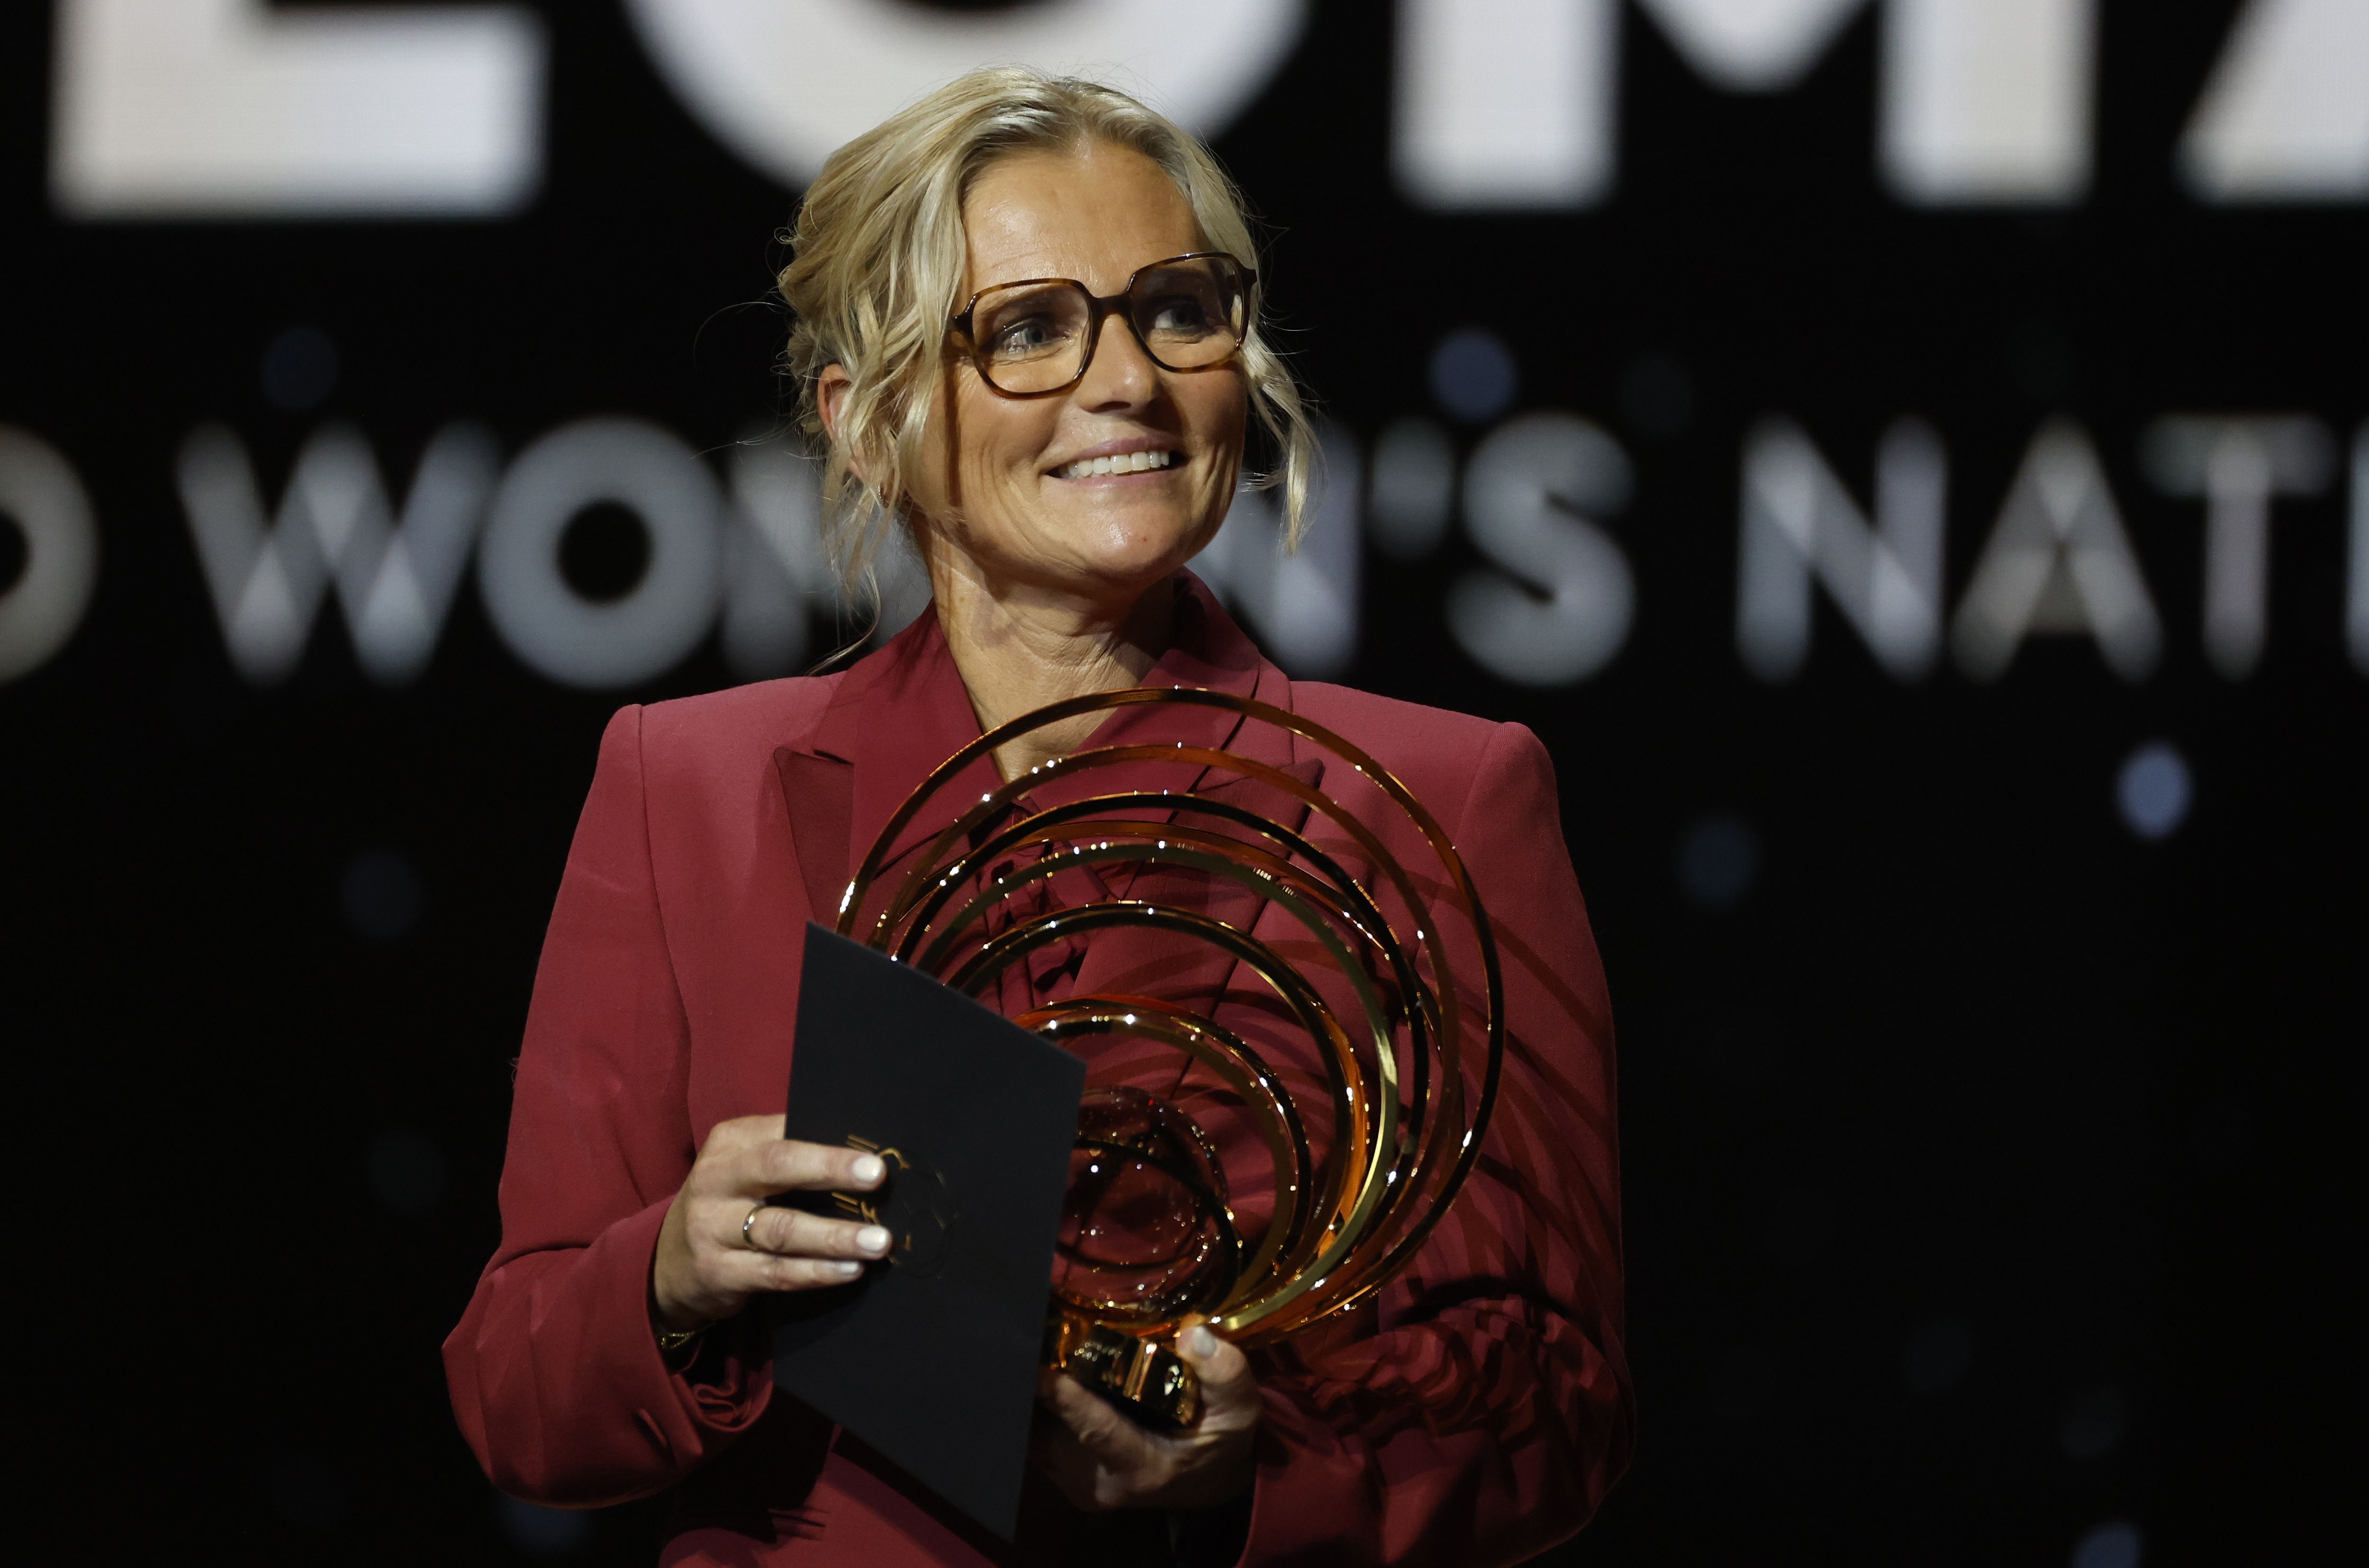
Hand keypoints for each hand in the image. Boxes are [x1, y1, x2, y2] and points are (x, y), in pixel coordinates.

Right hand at [650, 1114, 889, 1332]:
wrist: (670, 1261)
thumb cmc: (730, 1201)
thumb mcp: (745, 1166)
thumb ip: (790, 1154)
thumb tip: (863, 1154)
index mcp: (730, 1142)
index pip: (784, 1131)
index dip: (829, 1140)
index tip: (875, 1150)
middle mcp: (715, 1179)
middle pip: (777, 1166)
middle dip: (830, 1168)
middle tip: (877, 1177)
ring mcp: (712, 1227)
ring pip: (781, 1229)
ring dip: (835, 1236)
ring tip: (878, 1242)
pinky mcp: (717, 1272)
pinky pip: (775, 1272)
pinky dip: (816, 1272)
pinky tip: (850, 1270)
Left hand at [1034, 1325, 1260, 1510]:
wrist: (1208, 1483)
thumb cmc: (1221, 1441)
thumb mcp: (1238, 1411)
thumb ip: (1225, 1375)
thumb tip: (1194, 1335)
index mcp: (1143, 1468)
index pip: (1095, 1429)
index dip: (1064, 1397)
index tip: (1037, 1364)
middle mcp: (1101, 1484)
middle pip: (1054, 1429)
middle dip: (1038, 1386)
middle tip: (1031, 1333)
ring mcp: (1078, 1485)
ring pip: (1040, 1434)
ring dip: (1034, 1397)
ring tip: (1034, 1347)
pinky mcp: (1066, 1479)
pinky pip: (1039, 1438)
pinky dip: (1038, 1408)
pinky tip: (1043, 1376)